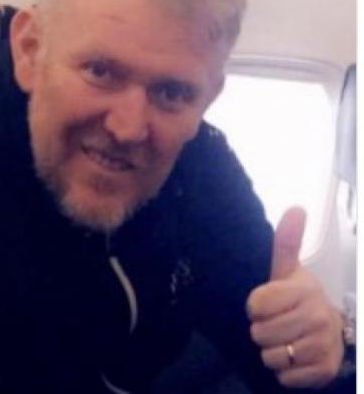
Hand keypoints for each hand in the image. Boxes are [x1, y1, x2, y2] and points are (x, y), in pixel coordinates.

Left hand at [246, 207, 343, 387]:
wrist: (330, 330)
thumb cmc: (299, 299)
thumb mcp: (287, 270)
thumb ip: (286, 242)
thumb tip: (296, 208)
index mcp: (303, 290)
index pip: (257, 304)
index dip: (254, 307)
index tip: (263, 305)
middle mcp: (317, 316)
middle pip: (261, 333)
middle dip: (261, 332)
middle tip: (273, 326)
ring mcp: (323, 344)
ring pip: (272, 357)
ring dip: (271, 353)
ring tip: (282, 341)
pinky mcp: (325, 370)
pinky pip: (287, 378)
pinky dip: (284, 373)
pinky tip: (293, 359)